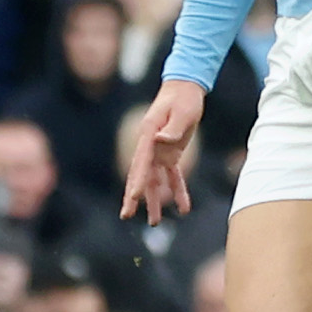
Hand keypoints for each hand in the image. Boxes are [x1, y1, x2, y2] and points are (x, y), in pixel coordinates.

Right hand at [121, 80, 201, 224]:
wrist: (185, 88)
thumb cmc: (183, 98)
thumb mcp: (182, 111)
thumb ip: (172, 127)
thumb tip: (161, 140)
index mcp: (149, 135)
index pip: (141, 162)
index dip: (136, 181)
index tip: (132, 198)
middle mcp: (150, 145)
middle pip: (139, 175)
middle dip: (133, 196)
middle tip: (126, 216)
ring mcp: (159, 151)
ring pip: (154, 181)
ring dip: (154, 200)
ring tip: (155, 222)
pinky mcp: (171, 154)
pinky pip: (173, 176)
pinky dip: (177, 191)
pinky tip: (183, 208)